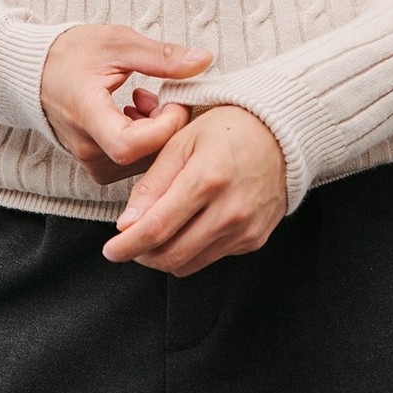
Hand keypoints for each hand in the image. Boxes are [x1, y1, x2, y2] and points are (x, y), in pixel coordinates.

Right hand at [39, 24, 213, 186]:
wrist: (32, 71)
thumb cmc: (70, 53)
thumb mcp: (118, 43)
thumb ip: (161, 57)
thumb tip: (203, 60)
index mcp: (87, 117)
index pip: (131, 146)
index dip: (164, 126)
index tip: (175, 99)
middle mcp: (87, 149)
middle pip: (145, 158)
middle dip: (169, 127)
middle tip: (165, 94)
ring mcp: (90, 161)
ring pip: (144, 163)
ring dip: (158, 133)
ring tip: (147, 100)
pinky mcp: (96, 165)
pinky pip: (133, 164)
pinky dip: (147, 140)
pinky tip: (137, 113)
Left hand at [101, 103, 286, 274]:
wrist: (281, 134)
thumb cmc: (227, 129)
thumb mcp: (182, 142)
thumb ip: (153, 184)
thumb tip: (126, 225)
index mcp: (208, 179)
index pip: (156, 228)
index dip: (126, 245)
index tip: (110, 250)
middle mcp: (230, 211)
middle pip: (171, 255)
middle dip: (141, 255)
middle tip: (128, 243)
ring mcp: (245, 229)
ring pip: (189, 264)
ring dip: (164, 255)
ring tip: (156, 232)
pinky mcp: (254, 240)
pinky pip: (210, 258)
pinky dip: (191, 249)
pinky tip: (189, 226)